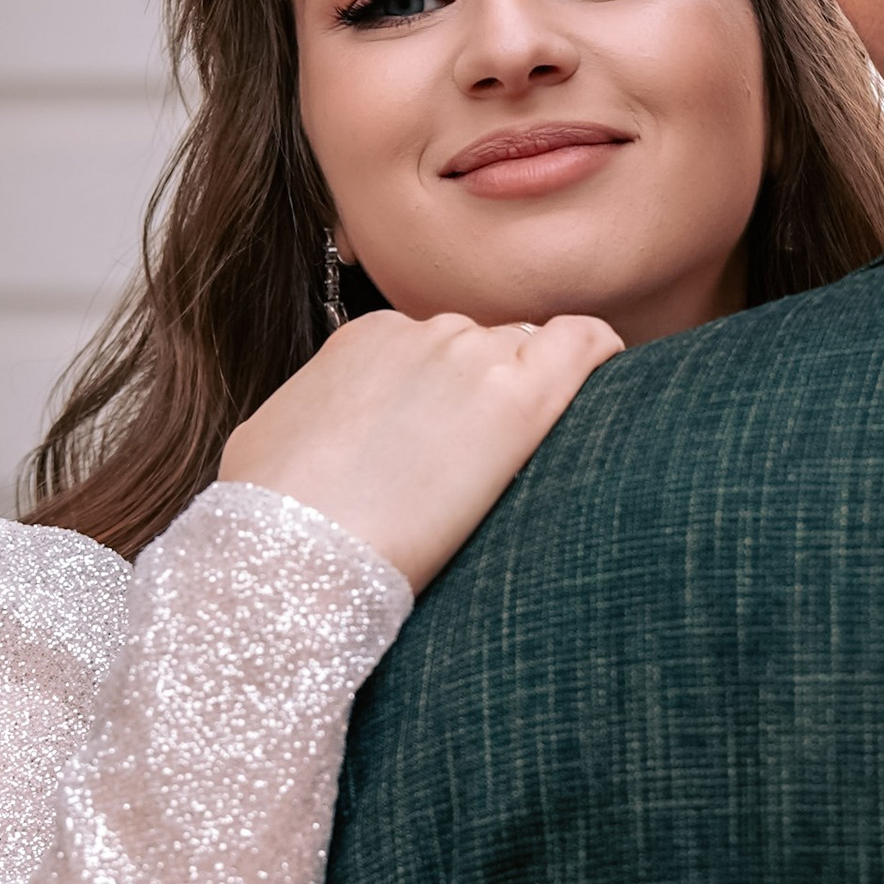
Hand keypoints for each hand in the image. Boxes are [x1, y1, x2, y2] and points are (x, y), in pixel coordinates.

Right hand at [217, 310, 623, 592]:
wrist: (296, 550)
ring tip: (529, 458)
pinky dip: (600, 356)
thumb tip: (321, 438)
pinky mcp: (518, 397)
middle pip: (485, 348)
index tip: (452, 445)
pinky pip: (584, 344)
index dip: (448, 400)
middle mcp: (422, 333)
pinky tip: (614, 384)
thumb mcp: (270, 441)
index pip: (434, 351)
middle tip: (484, 465)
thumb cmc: (269, 515)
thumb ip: (315, 416)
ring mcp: (471, 358)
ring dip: (533, 396)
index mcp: (364, 339)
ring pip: (530, 354)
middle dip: (489, 398)